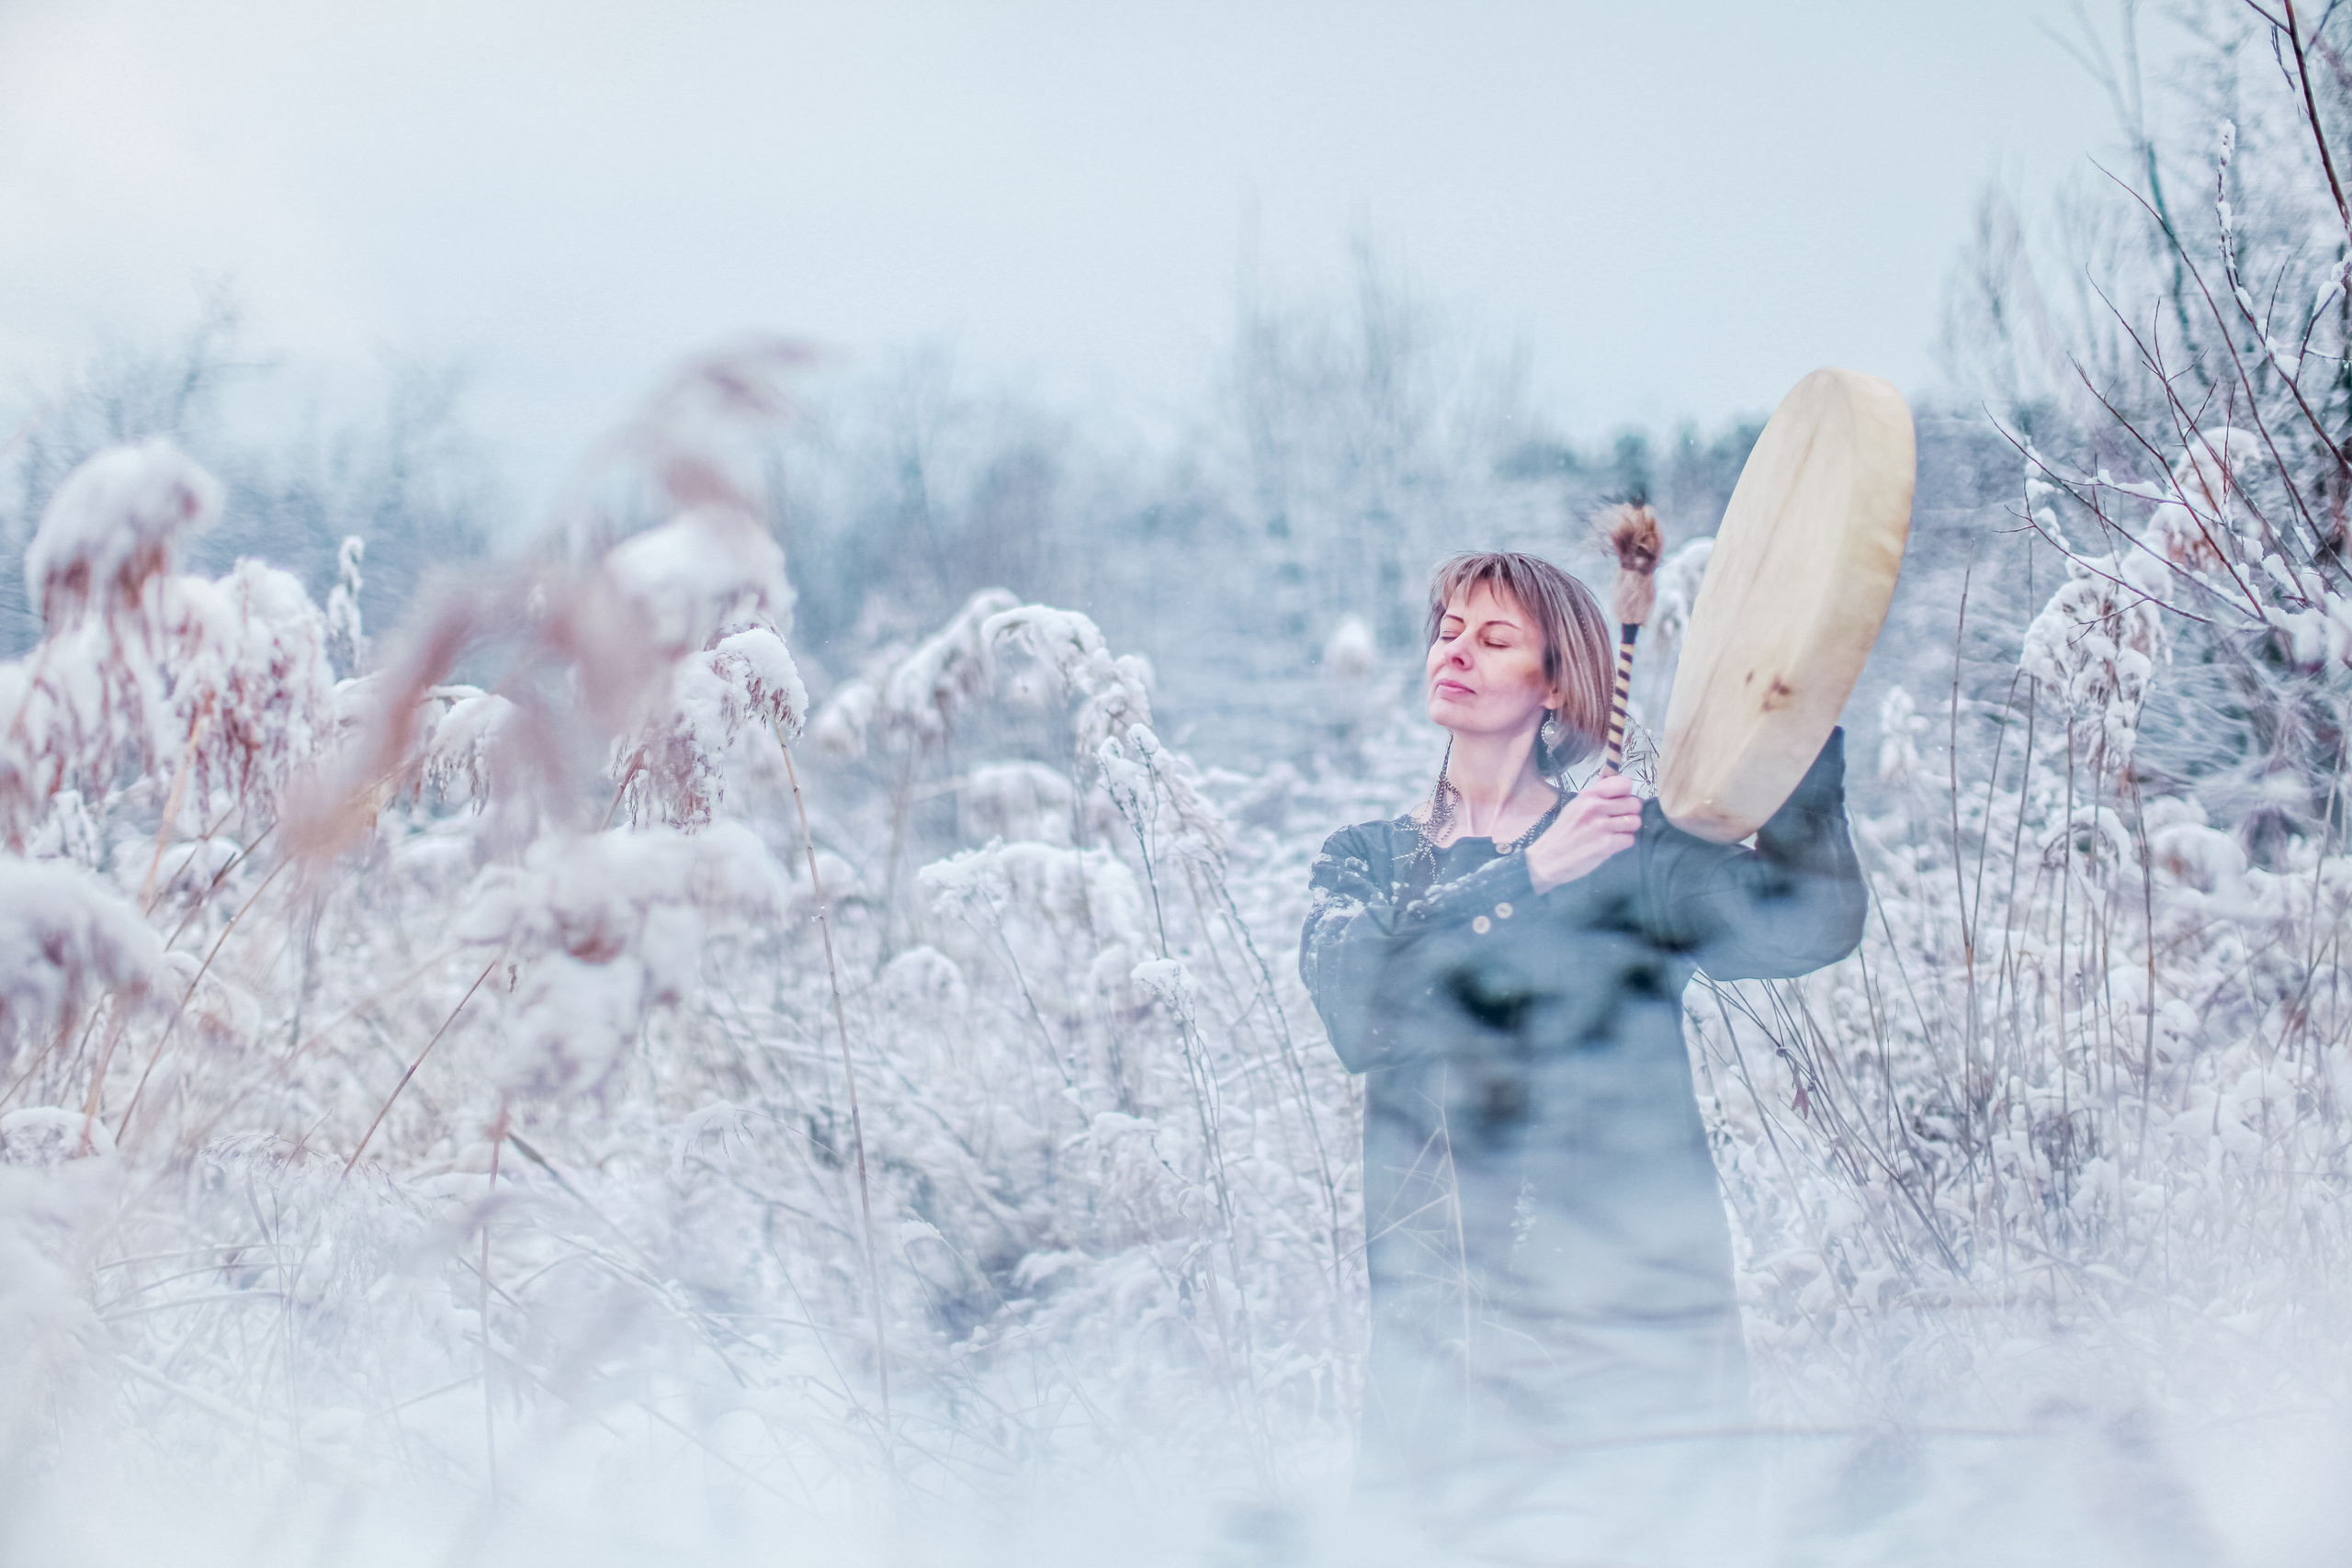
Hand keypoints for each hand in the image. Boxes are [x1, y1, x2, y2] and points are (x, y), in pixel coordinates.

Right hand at [1525, 773, 1641, 893]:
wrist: (1547, 859)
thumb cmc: (1562, 832)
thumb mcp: (1575, 806)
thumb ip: (1595, 795)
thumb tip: (1611, 777)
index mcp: (1588, 795)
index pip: (1625, 784)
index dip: (1626, 794)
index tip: (1619, 801)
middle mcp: (1595, 807)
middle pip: (1635, 803)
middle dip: (1630, 813)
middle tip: (1618, 821)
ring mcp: (1601, 826)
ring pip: (1635, 821)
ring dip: (1628, 829)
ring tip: (1614, 833)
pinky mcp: (1606, 845)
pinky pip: (1630, 839)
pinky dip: (1622, 843)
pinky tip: (1610, 845)